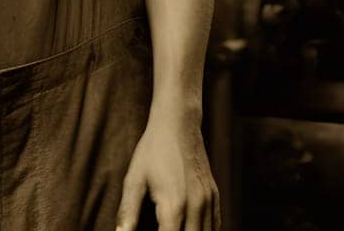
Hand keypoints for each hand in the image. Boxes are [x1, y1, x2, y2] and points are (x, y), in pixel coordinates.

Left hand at [116, 107, 218, 230]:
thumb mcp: (134, 180)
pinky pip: (216, 224)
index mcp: (174, 205)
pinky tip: (192, 229)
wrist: (178, 123)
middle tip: (163, 229)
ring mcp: (208, 200)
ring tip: (175, 229)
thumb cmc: (153, 150)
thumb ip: (128, 212)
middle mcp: (195, 206)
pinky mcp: (214, 194)